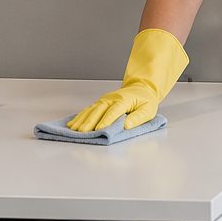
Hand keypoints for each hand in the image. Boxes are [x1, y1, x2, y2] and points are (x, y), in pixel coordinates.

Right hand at [67, 28, 189, 131]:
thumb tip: (126, 125)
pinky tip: (73, 123)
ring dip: (81, 120)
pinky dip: (80, 116)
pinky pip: (88, 109)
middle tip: (81, 132)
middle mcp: (111, 99)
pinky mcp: (100, 102)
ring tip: (73, 129)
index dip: (106, 121)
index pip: (113, 111)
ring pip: (91, 110)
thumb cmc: (145, 101)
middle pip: (98, 111)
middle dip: (89, 122)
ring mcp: (104, 100)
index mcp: (124, 100)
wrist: (142, 88)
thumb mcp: (148, 110)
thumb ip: (138, 118)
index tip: (99, 130)